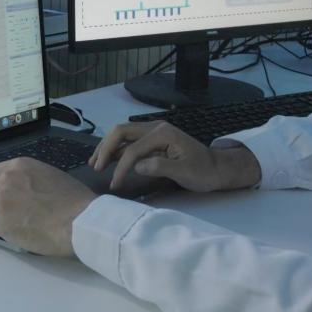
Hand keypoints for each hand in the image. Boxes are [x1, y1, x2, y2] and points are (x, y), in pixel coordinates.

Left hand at [0, 157, 97, 256]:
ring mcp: (0, 200)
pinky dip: (4, 234)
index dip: (2, 188)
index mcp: (19, 166)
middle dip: (0, 206)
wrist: (80, 220)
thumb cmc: (75, 200)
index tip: (12, 199)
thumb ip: (31, 181)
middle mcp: (5, 179)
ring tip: (24, 228)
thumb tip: (26, 192)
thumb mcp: (51, 176)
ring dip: (2, 221)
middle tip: (18, 217)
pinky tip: (22, 235)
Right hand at [90, 122, 260, 192]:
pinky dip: (116, 148)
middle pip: (121, 132)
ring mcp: (153, 132)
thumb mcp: (185, 172)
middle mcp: (155, 127)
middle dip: (105, 148)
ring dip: (107, 146)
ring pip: (122, 134)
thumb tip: (137, 166)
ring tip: (95, 163)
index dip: (121, 167)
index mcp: (163, 133)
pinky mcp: (152, 139)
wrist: (216, 168)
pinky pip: (129, 140)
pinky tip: (108, 159)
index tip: (115, 184)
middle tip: (95, 167)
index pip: (133, 148)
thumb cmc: (203, 172)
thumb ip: (160, 167)